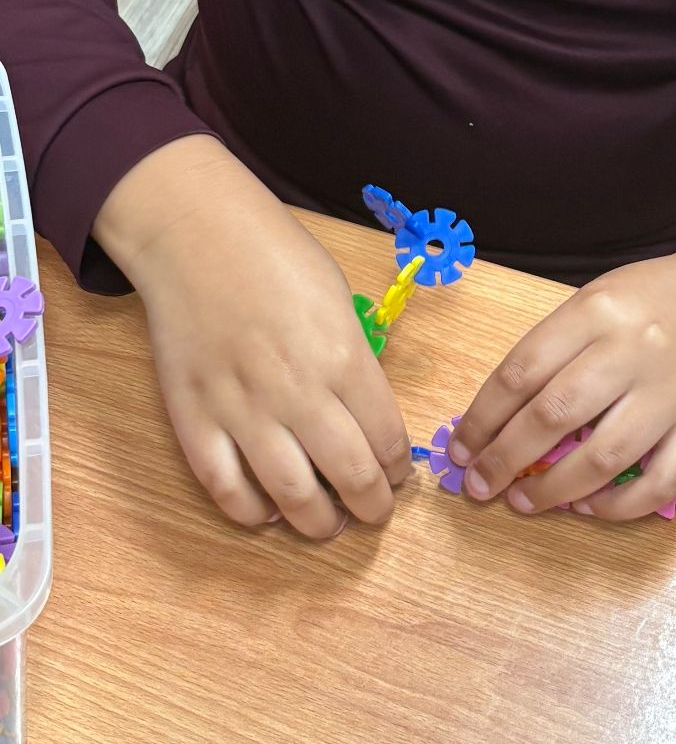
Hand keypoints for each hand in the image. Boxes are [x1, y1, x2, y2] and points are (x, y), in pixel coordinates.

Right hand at [93, 137, 411, 537]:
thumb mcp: (336, 298)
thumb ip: (352, 357)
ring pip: (291, 495)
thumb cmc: (275, 255)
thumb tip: (363, 410)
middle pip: (349, 475)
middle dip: (371, 506)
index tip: (396, 476)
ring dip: (317, 522)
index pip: (386, 437)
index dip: (397, 468)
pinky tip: (267, 510)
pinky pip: (226, 488)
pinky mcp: (195, 419)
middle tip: (373, 512)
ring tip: (327, 523)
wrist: (198, 236)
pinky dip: (251, 512)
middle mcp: (298, 391)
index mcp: (342, 356)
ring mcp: (242, 409)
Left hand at [447, 225, 675, 521]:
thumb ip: (553, 351)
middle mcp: (635, 349)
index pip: (523, 370)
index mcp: (597, 310)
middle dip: (506, 459)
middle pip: (556, 414)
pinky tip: (587, 508)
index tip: (462, 449)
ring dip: (554, 490)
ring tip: (522, 503)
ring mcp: (674, 391)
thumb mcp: (594, 302)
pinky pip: (660, 482)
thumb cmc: (647, 304)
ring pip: (605, 455)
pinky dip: (618, 506)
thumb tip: (495, 421)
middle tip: (479, 486)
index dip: (483, 417)